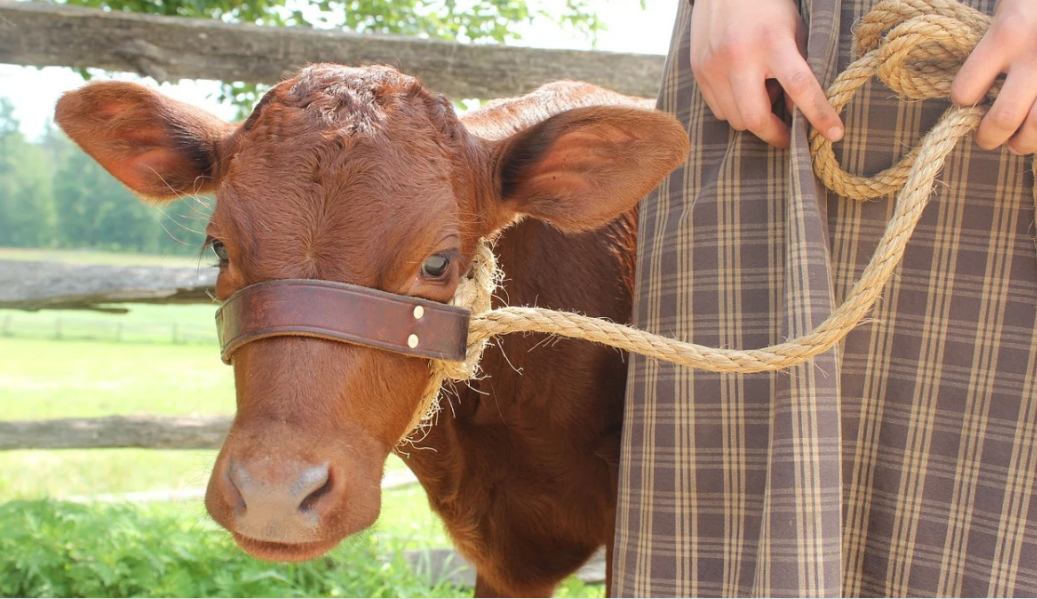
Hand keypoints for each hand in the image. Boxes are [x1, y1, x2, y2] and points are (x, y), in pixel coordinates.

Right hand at [689, 0, 843, 147]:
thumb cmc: (767, 8)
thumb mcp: (794, 31)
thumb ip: (799, 71)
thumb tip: (798, 113)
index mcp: (771, 41)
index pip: (799, 86)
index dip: (819, 114)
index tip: (834, 134)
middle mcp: (738, 55)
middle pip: (755, 117)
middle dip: (775, 134)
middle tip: (790, 135)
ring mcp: (713, 65)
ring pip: (735, 119)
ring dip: (753, 116)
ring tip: (763, 93)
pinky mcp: (698, 71)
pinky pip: (718, 110)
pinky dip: (735, 108)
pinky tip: (743, 87)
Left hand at [951, 0, 1036, 153]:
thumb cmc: (1034, 3)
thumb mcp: (1009, 12)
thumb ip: (994, 50)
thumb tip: (981, 97)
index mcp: (1007, 35)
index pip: (966, 89)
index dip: (962, 102)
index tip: (966, 103)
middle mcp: (1035, 55)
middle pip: (1004, 118)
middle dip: (989, 136)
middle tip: (987, 137)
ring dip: (1023, 142)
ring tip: (1017, 142)